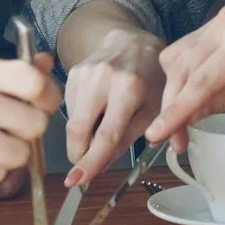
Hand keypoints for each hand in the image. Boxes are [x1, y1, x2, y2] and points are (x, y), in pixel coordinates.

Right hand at [62, 26, 165, 186]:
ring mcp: (85, 73)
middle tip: (84, 168)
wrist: (133, 44)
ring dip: (83, 137)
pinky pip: (70, 109)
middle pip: (79, 129)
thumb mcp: (154, 110)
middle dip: (79, 154)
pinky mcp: (73, 73)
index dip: (90, 161)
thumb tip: (102, 165)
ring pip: (72, 121)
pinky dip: (81, 120)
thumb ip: (130, 139)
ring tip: (102, 129)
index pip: (106, 134)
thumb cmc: (150, 79)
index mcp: (129, 87)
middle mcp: (103, 77)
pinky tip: (97, 113)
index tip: (77, 180)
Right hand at [147, 2, 224, 143]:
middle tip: (176, 140)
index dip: (175, 111)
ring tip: (182, 123)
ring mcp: (224, 17)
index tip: (157, 135)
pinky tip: (194, 96)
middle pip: (183, 68)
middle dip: (173, 105)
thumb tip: (195, 113)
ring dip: (177, 89)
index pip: (200, 80)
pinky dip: (188, 72)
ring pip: (181, 56)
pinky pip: (193, 47)